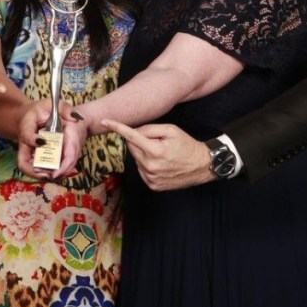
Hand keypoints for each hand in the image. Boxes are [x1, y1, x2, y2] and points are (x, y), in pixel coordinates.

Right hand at [16, 99, 84, 178]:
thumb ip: (64, 108)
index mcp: (26, 126)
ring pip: (28, 168)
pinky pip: (36, 169)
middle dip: (34, 171)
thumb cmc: (42, 109)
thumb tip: (75, 118)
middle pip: (23, 162)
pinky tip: (58, 173)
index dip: (33, 140)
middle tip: (49, 173)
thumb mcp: (52, 103)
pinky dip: (45, 173)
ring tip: (56, 176)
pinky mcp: (33, 157)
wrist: (32, 116)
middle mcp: (24, 142)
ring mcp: (28, 152)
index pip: (26, 135)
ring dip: (40, 175)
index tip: (43, 141)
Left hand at [100, 120, 214, 190]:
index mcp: (155, 151)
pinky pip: (142, 170)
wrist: (202, 166)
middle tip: (156, 141)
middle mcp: (150, 166)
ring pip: (137, 159)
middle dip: (139, 141)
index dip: (117, 127)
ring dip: (144, 153)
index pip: (131, 137)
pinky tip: (161, 164)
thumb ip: (150, 129)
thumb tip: (134, 132)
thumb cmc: (187, 145)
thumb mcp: (171, 130)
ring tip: (162, 154)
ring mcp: (151, 178)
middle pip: (132, 148)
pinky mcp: (153, 185)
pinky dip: (147, 164)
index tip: (104, 121)